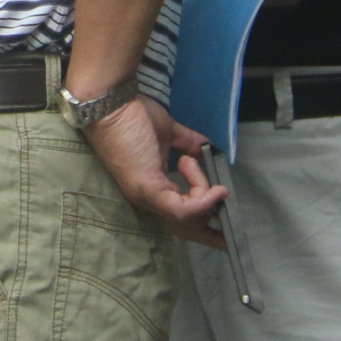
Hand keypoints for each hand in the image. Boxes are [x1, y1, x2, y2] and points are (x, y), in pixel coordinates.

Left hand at [82, 97, 226, 248]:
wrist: (111, 102)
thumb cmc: (133, 114)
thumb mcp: (169, 133)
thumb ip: (190, 145)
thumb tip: (210, 151)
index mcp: (150, 187)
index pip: (176, 215)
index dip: (200, 222)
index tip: (222, 223)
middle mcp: (147, 199)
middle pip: (183, 228)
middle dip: (208, 235)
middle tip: (229, 238)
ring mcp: (147, 197)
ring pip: (190, 215)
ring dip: (203, 191)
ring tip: (190, 161)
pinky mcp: (150, 190)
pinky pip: (185, 209)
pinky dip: (204, 200)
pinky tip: (217, 188)